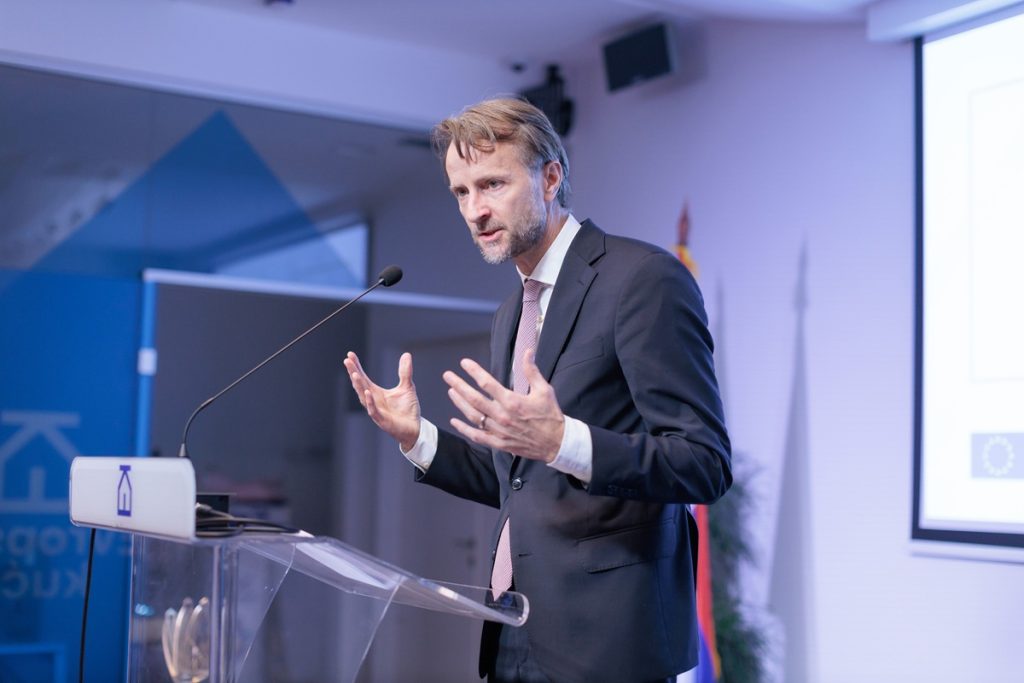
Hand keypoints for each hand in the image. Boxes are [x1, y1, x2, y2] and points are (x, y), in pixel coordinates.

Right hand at [344, 351, 420, 450]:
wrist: (415, 428)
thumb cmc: (407, 409)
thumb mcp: (407, 386)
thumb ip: (405, 372)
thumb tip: (406, 354)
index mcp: (376, 393)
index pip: (363, 377)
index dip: (356, 366)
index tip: (350, 355)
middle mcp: (373, 401)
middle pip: (360, 385)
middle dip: (353, 372)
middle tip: (347, 360)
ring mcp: (376, 410)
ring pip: (363, 397)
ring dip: (359, 385)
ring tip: (354, 373)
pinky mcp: (382, 420)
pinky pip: (373, 410)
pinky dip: (370, 401)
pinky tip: (367, 392)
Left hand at [444, 349, 564, 461]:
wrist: (556, 443)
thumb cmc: (550, 415)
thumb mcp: (544, 390)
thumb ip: (532, 371)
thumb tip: (527, 351)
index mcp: (513, 401)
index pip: (487, 383)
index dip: (474, 372)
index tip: (464, 363)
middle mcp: (503, 416)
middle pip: (475, 399)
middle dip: (459, 386)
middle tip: (448, 376)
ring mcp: (499, 431)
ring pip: (473, 416)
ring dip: (460, 403)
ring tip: (451, 392)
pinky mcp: (499, 443)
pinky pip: (477, 436)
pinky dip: (464, 429)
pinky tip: (455, 421)